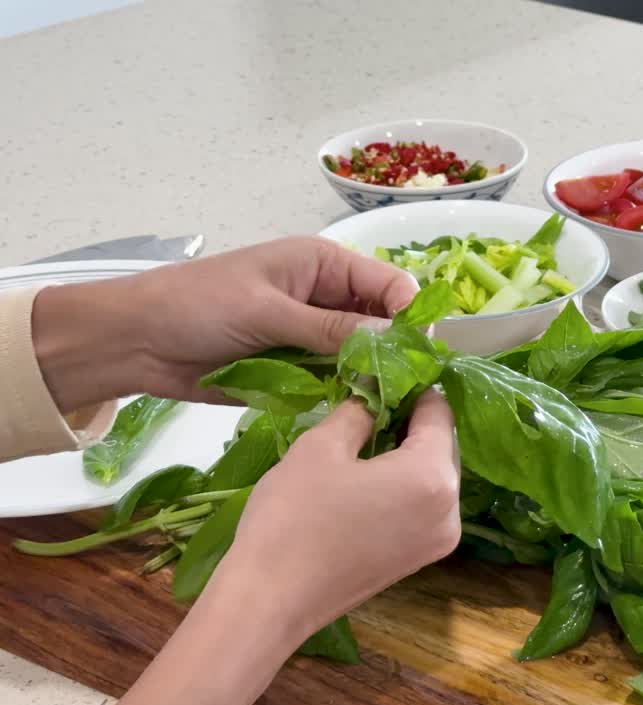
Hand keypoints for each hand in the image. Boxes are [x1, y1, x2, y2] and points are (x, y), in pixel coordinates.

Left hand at [32, 236, 419, 410]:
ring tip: (382, 406)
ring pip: (363, 357)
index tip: (417, 355)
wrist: (137, 342)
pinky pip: (335, 382)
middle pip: (383, 324)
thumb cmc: (198, 306)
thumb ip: (330, 327)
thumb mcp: (267, 311)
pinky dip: (343, 395)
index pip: (390, 285)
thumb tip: (391, 338)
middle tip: (404, 389)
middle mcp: (327, 297)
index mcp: (325, 265)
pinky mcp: (297, 369)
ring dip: (369, 378)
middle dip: (393, 352)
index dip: (409, 316)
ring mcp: (313, 335)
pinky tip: (354, 413)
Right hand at [230, 390, 462, 633]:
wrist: (270, 600)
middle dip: (413, 423)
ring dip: (410, 454)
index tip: (387, 373)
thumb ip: (359, 412)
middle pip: (443, 447)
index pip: (438, 413)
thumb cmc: (293, 517)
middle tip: (373, 403)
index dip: (414, 388)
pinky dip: (406, 485)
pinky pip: (425, 506)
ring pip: (436, 478)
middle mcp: (451, 510)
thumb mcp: (321, 447)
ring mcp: (439, 540)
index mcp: (433, 476)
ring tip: (367, 437)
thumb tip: (373, 389)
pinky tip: (370, 476)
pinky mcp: (420, 559)